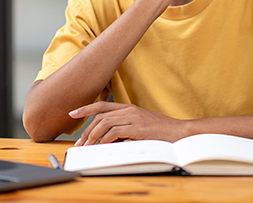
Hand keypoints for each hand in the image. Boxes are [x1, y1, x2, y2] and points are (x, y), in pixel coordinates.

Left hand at [69, 102, 188, 146]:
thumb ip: (124, 128)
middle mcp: (129, 110)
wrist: (179, 132)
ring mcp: (133, 118)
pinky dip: (105, 139)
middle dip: (86, 130)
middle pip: (99, 116)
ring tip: (88, 146)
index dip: (85, 108)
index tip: (73, 113)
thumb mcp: (139, 127)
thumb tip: (108, 137)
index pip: (102, 105)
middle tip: (80, 143)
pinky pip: (115, 132)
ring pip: (104, 123)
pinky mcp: (138, 128)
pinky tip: (102, 146)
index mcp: (129, 108)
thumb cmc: (160, 132)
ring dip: (93, 136)